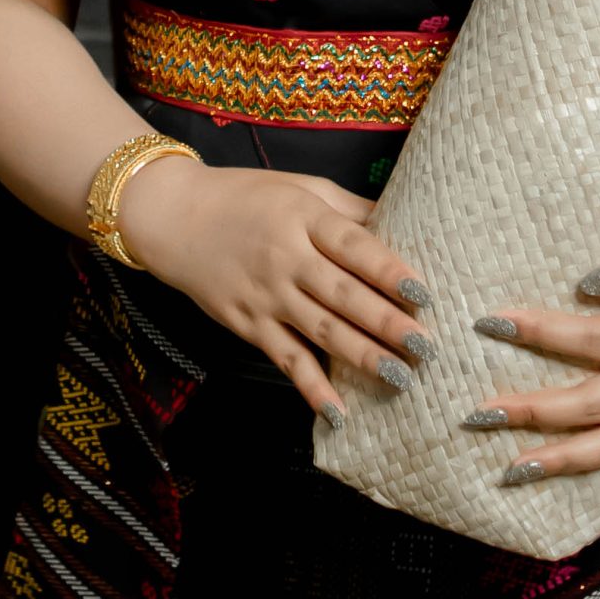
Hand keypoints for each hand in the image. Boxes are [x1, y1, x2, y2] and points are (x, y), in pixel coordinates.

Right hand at [119, 156, 434, 425]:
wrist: (174, 217)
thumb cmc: (245, 197)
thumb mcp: (299, 187)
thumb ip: (347, 209)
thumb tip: (402, 222)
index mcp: (303, 217)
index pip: (353, 246)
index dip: (388, 270)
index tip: (423, 293)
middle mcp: (285, 257)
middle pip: (343, 294)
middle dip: (387, 323)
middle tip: (426, 348)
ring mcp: (265, 295)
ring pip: (321, 331)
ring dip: (362, 357)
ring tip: (401, 378)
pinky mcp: (248, 324)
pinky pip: (286, 359)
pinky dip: (312, 387)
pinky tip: (338, 411)